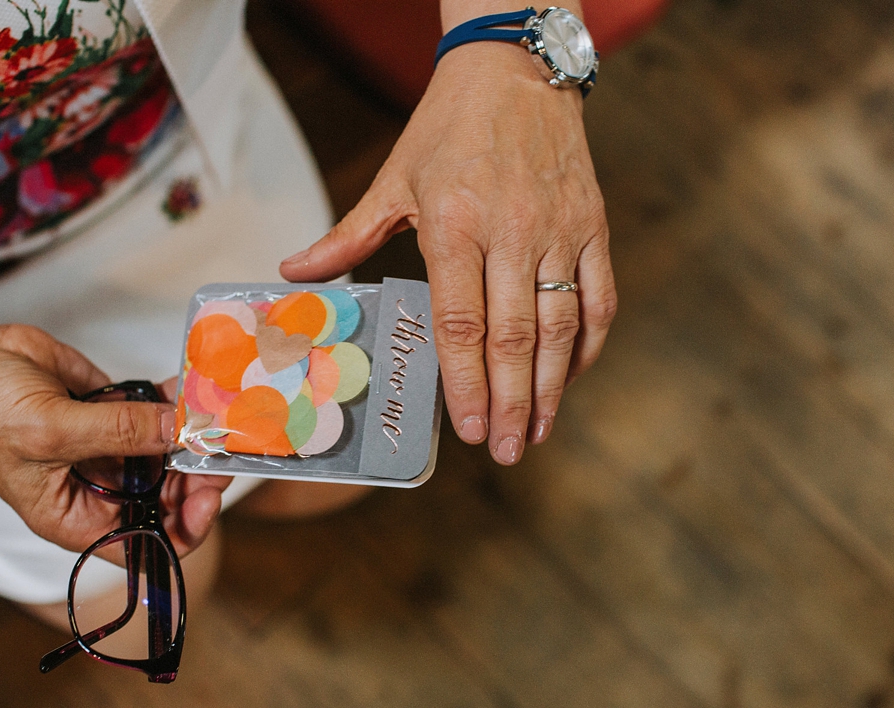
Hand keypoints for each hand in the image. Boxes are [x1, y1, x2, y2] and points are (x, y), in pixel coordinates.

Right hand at [0, 246, 227, 555]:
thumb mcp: (52, 430)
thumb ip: (121, 431)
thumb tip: (180, 430)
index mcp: (73, 518)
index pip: (143, 543)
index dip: (182, 527)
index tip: (205, 494)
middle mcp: (94, 489)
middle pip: (164, 498)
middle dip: (195, 476)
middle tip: (217, 445)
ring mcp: (104, 448)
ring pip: (165, 455)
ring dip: (191, 438)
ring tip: (211, 414)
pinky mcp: (109, 409)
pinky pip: (154, 414)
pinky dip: (175, 404)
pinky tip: (189, 391)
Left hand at [281, 41, 614, 464]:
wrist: (516, 71)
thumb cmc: (447, 129)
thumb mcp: (392, 179)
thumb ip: (347, 237)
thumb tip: (294, 277)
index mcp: (455, 223)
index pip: (461, 321)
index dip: (465, 382)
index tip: (465, 430)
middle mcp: (512, 231)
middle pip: (515, 336)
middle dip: (508, 403)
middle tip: (503, 450)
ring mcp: (559, 230)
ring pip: (562, 326)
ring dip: (550, 388)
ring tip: (535, 432)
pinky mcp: (593, 226)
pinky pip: (599, 298)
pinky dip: (587, 346)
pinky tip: (569, 381)